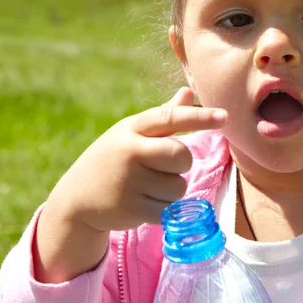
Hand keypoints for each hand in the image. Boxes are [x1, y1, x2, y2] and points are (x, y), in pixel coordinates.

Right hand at [48, 87, 226, 232]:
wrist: (77, 197)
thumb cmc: (115, 158)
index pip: (171, 118)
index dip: (200, 117)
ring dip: (170, 190)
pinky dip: (162, 209)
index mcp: (132, 128)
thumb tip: (188, 92)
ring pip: (179, 187)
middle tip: (163, 167)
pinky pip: (168, 210)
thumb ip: (164, 117)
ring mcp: (128, 181)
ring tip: (146, 187)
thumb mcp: (133, 133)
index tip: (225, 116)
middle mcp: (129, 152)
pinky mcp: (130, 209)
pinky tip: (141, 203)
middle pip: (182, 156)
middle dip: (181, 164)